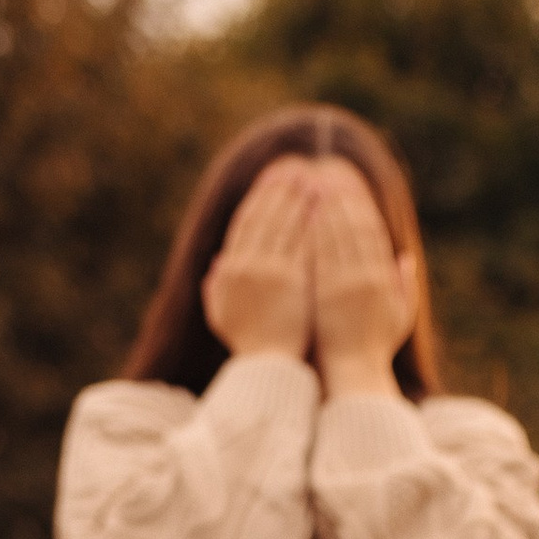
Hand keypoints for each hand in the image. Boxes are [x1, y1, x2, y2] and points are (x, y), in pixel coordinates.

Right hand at [202, 159, 314, 361]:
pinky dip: (310, 222)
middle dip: (280, 192)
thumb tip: (217, 264)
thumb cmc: (250, 345)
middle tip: (294, 171)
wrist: (269, 366)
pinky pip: (301, 242)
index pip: (244, 224)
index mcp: (228, 270)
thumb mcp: (223, 317)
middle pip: (264, 217)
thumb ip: (217, 289)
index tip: (270, 181)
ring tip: (311, 181)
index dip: (258, 200)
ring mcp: (267, 272)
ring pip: (284, 225)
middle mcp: (244, 266)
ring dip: (297, 200)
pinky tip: (322, 209)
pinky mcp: (291, 280)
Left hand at [312, 157, 419, 397]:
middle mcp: (369, 277)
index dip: (361, 208)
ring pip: (336, 236)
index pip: (373, 233)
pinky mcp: (326, 291)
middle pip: (355, 227)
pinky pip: (319, 253)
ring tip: (313, 188)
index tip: (350, 190)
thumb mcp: (400, 317)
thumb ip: (406, 286)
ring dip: (325, 208)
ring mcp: (347, 284)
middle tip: (328, 177)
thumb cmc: (375, 348)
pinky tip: (302, 216)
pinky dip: (313, 231)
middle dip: (342, 200)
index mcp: (386, 279)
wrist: (353, 372)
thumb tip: (407, 258)